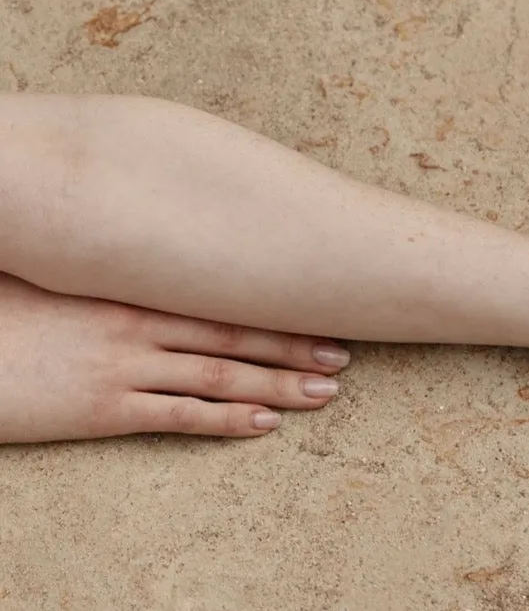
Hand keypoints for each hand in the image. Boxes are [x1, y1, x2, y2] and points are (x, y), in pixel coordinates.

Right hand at [0, 274, 349, 443]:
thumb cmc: (11, 301)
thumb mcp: (73, 273)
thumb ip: (124, 267)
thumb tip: (170, 256)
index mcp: (138, 288)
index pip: (225, 297)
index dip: (277, 307)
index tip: (323, 309)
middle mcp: (143, 324)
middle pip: (236, 335)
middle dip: (294, 346)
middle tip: (343, 353)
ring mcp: (127, 368)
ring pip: (221, 376)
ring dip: (278, 384)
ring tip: (326, 391)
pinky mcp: (104, 410)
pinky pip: (179, 416)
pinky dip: (227, 420)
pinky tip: (266, 424)